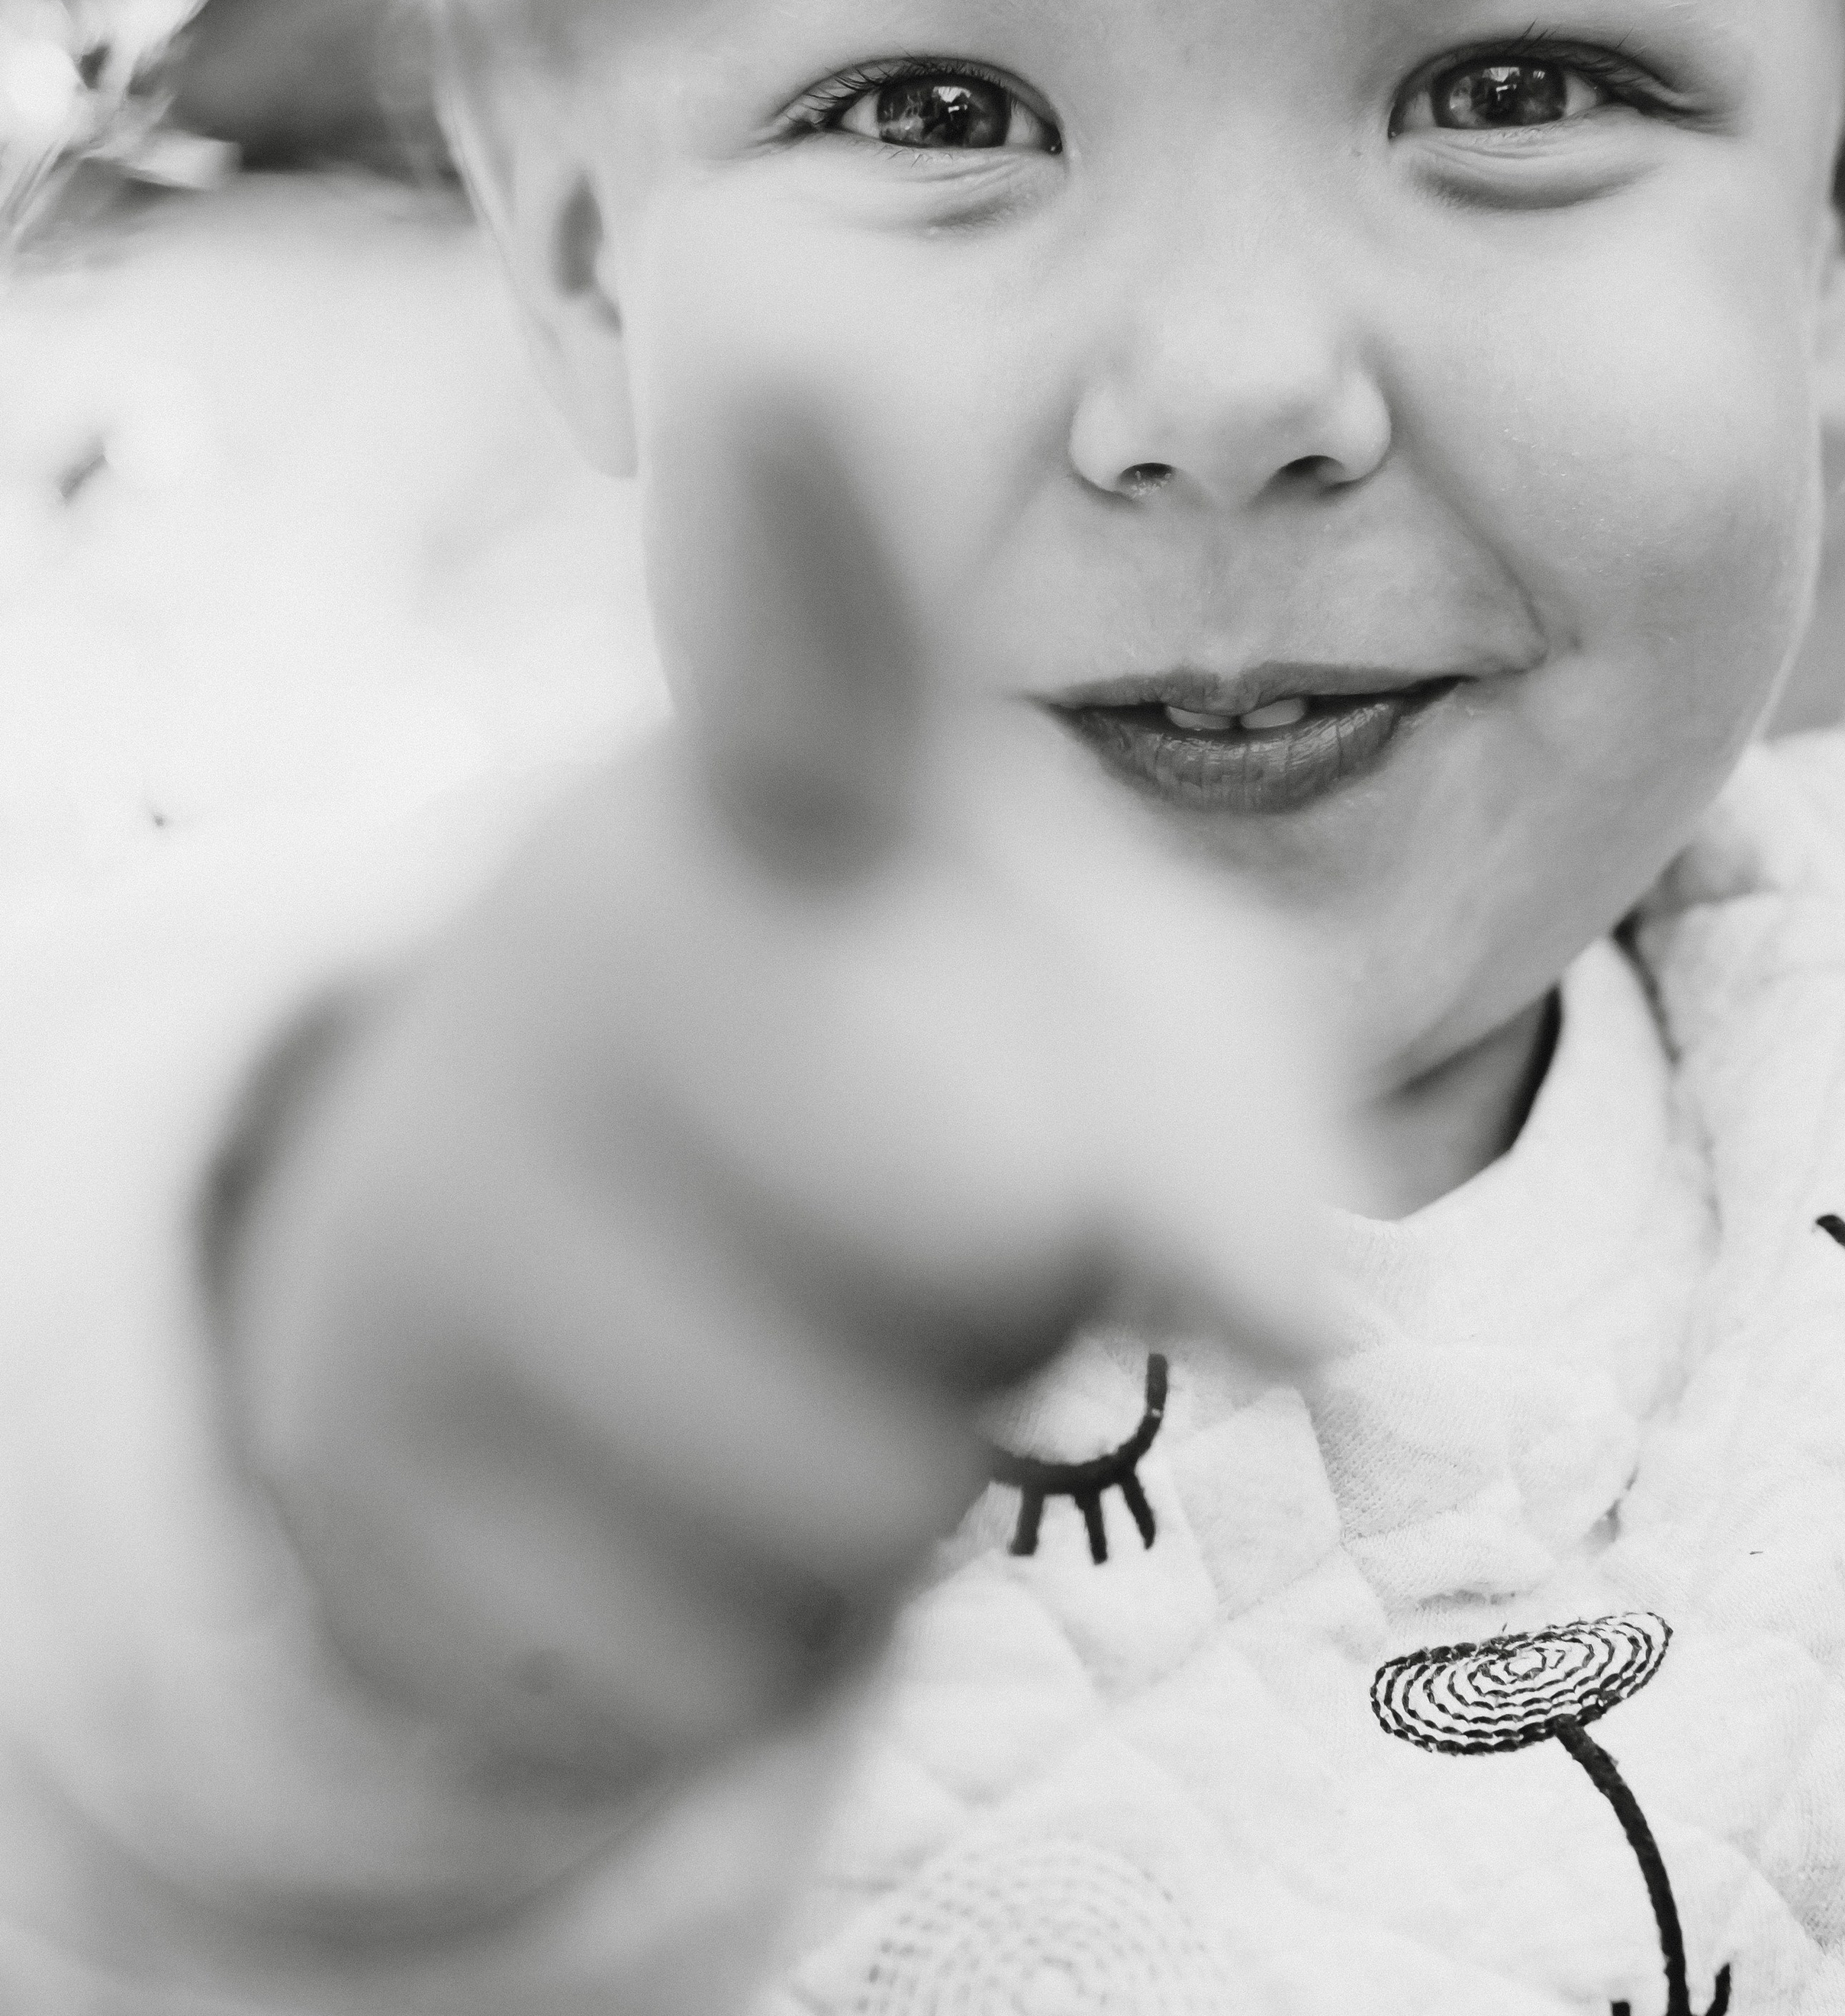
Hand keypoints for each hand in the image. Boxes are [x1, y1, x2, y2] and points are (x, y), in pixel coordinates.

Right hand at [226, 404, 1344, 1790]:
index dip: (813, 520)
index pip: (815, 649)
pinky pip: (727, 1657)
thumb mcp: (1101, 1038)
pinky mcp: (360, 1441)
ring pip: (865, 1486)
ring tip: (802, 1330)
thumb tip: (1312, 1317)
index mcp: (783, 791)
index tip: (806, 357)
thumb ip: (1235, 1107)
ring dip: (919, 1470)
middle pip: (990, 1217)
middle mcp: (575, 935)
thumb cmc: (895, 1073)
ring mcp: (438, 1187)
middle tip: (924, 1201)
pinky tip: (682, 1468)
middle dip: (1036, 1275)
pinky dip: (783, 1623)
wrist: (558, 1236)